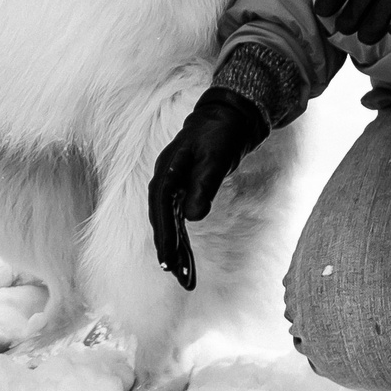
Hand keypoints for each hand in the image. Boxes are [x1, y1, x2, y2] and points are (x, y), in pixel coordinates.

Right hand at [148, 88, 270, 288]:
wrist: (229, 115)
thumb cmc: (221, 134)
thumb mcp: (216, 160)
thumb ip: (203, 186)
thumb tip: (192, 217)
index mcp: (167, 170)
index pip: (161, 208)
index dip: (163, 235)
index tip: (168, 260)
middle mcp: (165, 178)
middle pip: (161, 218)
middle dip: (167, 247)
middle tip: (176, 274)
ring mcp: (173, 183)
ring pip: (169, 220)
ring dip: (175, 246)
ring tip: (183, 274)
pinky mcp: (184, 187)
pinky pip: (178, 216)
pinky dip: (182, 236)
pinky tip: (186, 253)